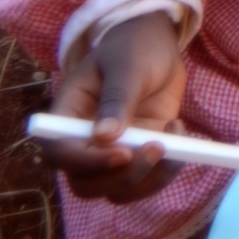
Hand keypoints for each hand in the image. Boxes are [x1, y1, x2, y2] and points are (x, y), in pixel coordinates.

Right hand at [43, 12, 186, 202]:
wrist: (156, 48)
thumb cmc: (134, 48)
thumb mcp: (127, 64)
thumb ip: (117, 97)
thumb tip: (103, 137)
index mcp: (68, 114)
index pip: (59, 153)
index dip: (86, 162)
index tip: (123, 153)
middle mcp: (84, 141)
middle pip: (84, 184)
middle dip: (122, 177)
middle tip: (157, 147)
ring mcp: (111, 153)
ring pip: (116, 191)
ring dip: (149, 178)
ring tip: (174, 135)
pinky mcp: (138, 156)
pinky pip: (145, 183)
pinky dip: (166, 171)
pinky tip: (179, 131)